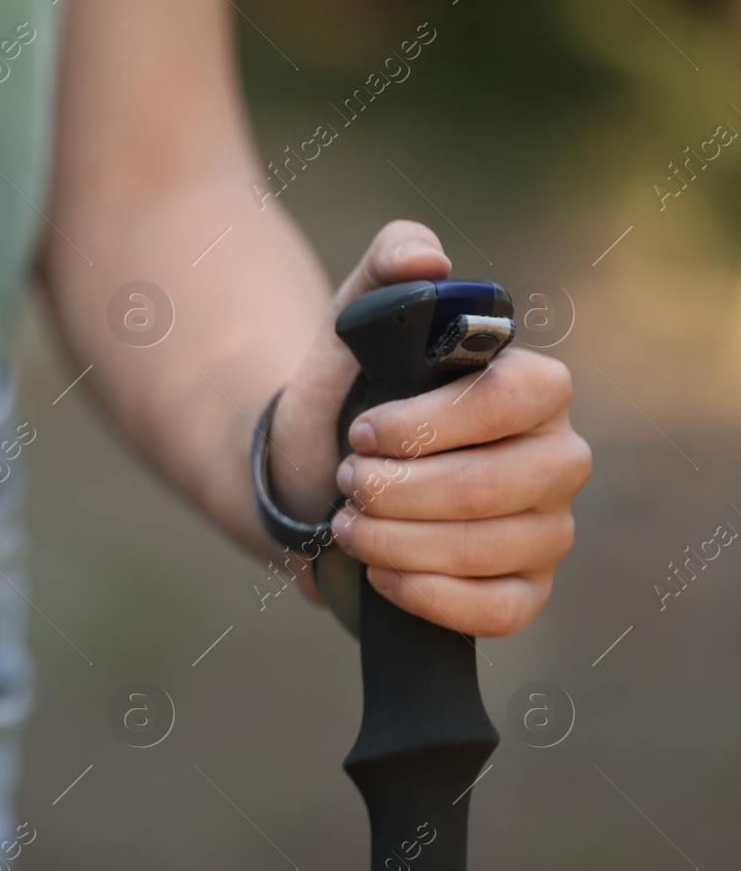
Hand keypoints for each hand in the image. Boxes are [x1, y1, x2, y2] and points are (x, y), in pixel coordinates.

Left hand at [267, 221, 590, 637]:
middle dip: (400, 489)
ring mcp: (546, 529)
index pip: (513, 400)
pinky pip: (499, 611)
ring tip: (347, 524)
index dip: (427, 423)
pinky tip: (381, 574)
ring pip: (488, 550)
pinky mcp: (523, 589)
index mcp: (531, 387)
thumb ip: (385, 269)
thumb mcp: (350, 323)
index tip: (362, 431)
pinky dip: (430, 596)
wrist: (315, 479)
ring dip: (398, 540)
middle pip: (493, 486)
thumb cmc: (347, 398)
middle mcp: (555, 457)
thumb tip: (425, 260)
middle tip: (347, 483)